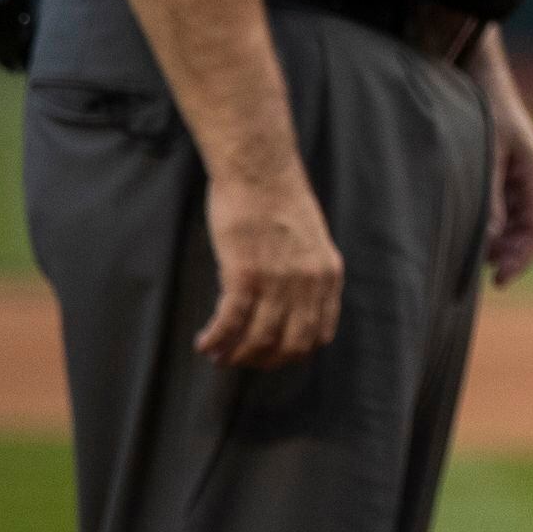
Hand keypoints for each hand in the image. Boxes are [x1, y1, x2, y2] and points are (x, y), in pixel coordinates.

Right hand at [197, 169, 343, 366]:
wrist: (260, 170)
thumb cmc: (280, 201)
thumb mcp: (313, 241)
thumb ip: (309, 273)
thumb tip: (293, 307)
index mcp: (328, 275)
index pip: (319, 333)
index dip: (293, 353)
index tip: (271, 355)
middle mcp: (309, 282)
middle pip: (290, 345)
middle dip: (263, 361)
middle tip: (240, 360)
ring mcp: (278, 279)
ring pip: (259, 339)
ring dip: (235, 355)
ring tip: (217, 356)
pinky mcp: (245, 272)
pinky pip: (230, 321)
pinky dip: (216, 339)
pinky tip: (204, 343)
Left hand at [483, 100, 532, 287]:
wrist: (480, 77)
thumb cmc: (486, 111)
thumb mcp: (486, 155)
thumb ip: (491, 198)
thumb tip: (492, 240)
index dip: (522, 259)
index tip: (500, 280)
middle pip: (531, 233)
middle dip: (511, 256)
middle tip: (483, 275)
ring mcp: (522, 182)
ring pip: (518, 226)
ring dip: (501, 245)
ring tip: (474, 259)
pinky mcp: (507, 179)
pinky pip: (506, 214)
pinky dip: (494, 230)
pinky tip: (475, 237)